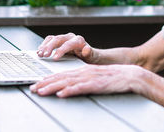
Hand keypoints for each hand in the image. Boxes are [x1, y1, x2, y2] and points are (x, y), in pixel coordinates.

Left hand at [29, 64, 143, 97]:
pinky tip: (62, 93)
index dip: (48, 79)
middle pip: (61, 78)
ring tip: (41, 91)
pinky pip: (81, 88)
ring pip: (67, 82)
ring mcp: (90, 78)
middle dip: (45, 83)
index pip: (62, 75)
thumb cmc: (115, 78)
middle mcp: (84, 72)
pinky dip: (70, 90)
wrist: (130, 75)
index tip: (37, 84)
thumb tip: (69, 87)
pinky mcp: (97, 85)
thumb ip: (83, 81)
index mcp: (84, 70)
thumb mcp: (96, 77)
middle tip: (32, 88)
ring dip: (52, 87)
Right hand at [37, 33, 92, 61]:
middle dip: (50, 47)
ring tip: (39, 54)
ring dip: (45, 46)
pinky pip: (49, 40)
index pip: (68, 44)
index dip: (61, 50)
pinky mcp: (58, 41)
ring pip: (52, 39)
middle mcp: (70, 37)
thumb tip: (86, 49)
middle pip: (58, 39)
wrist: (88, 55)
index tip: (54, 58)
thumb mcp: (91, 56)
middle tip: (44, 55)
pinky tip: (39, 52)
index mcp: (78, 40)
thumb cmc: (89, 56)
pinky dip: (43, 45)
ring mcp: (64, 38)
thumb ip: (89, 52)